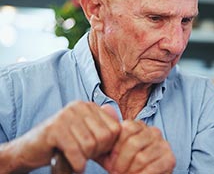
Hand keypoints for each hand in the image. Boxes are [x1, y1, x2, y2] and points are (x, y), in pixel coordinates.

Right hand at [6, 101, 120, 172]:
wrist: (30, 150)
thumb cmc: (62, 144)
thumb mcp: (87, 135)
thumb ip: (104, 129)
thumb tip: (124, 123)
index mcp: (89, 106)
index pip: (115, 129)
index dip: (108, 146)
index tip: (95, 150)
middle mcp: (79, 106)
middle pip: (104, 137)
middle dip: (96, 152)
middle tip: (84, 155)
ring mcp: (66, 116)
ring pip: (90, 145)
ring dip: (84, 158)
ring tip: (76, 158)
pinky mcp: (55, 129)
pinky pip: (76, 151)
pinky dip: (77, 164)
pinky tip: (74, 166)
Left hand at [99, 120, 175, 173]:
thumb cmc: (124, 164)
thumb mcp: (111, 150)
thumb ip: (108, 133)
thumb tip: (105, 107)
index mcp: (139, 126)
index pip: (126, 129)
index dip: (115, 148)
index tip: (110, 162)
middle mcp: (153, 132)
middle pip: (133, 143)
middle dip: (121, 162)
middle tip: (116, 172)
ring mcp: (163, 144)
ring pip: (141, 157)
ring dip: (130, 171)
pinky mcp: (170, 159)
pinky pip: (152, 168)